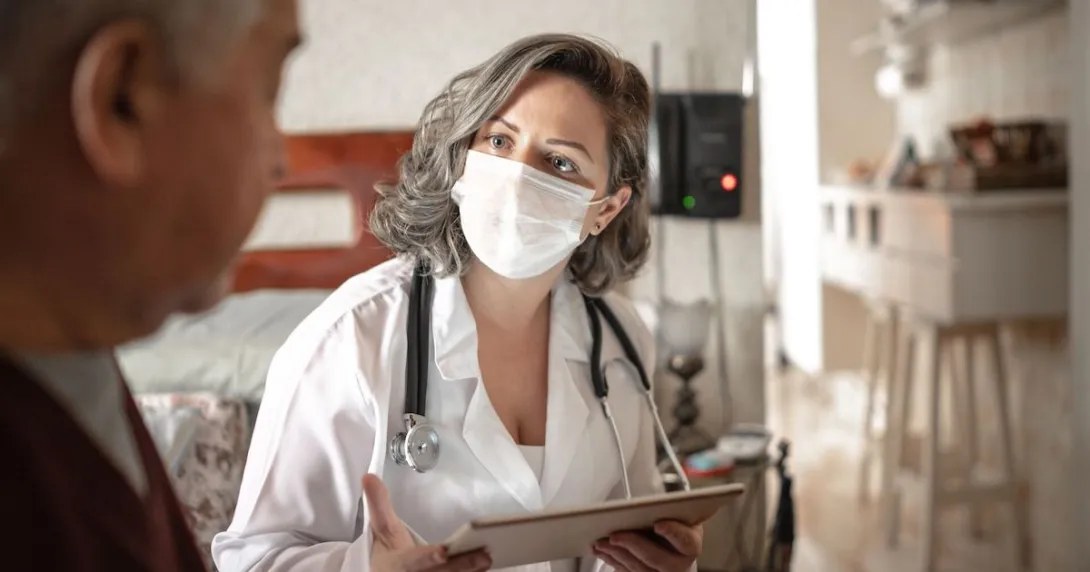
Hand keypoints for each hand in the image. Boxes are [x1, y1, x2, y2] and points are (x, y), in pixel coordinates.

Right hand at [363, 474, 491, 571]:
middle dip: (463, 565)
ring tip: (489, 558)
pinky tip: (485, 568)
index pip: (416, 560)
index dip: (430, 557)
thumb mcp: (382, 530)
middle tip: (484, 555)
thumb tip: (368, 477)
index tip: (443, 552)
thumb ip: (379, 504)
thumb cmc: (389, 555)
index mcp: (402, 563)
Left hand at [592, 521, 702, 571]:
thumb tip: (645, 504)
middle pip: (657, 558)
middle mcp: (679, 564)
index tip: (658, 524)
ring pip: (638, 568)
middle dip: (633, 545)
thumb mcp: (675, 514)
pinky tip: (602, 550)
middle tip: (615, 536)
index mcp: (690, 544)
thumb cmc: (673, 526)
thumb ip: (666, 510)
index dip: (673, 532)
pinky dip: (612, 561)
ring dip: (616, 554)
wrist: (672, 546)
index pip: (686, 540)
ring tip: (601, 542)